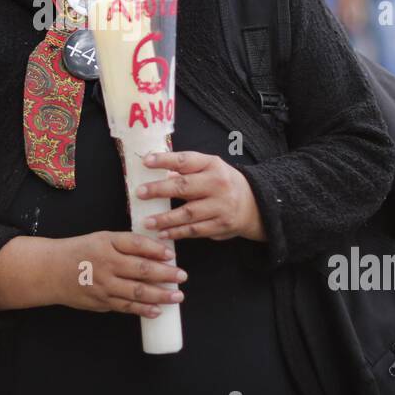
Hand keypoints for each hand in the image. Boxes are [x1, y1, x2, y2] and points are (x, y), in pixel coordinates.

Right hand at [49, 230, 185, 317]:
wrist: (50, 270)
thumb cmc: (80, 251)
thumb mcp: (102, 239)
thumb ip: (127, 245)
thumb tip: (158, 253)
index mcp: (106, 243)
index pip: (136, 244)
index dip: (156, 250)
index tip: (171, 255)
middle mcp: (106, 264)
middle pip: (141, 270)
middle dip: (165, 274)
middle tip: (182, 276)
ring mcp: (103, 285)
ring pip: (137, 292)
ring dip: (160, 295)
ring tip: (177, 296)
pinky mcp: (101, 302)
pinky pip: (125, 307)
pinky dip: (143, 310)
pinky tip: (157, 310)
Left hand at [136, 151, 265, 242]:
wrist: (255, 204)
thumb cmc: (223, 182)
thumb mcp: (210, 168)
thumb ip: (188, 169)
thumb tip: (161, 171)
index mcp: (212, 165)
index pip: (185, 160)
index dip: (165, 160)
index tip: (145, 162)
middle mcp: (217, 184)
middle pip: (184, 187)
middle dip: (160, 190)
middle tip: (139, 193)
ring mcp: (220, 206)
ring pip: (188, 213)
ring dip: (165, 218)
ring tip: (146, 221)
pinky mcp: (220, 225)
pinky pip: (195, 230)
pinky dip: (177, 232)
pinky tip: (162, 233)